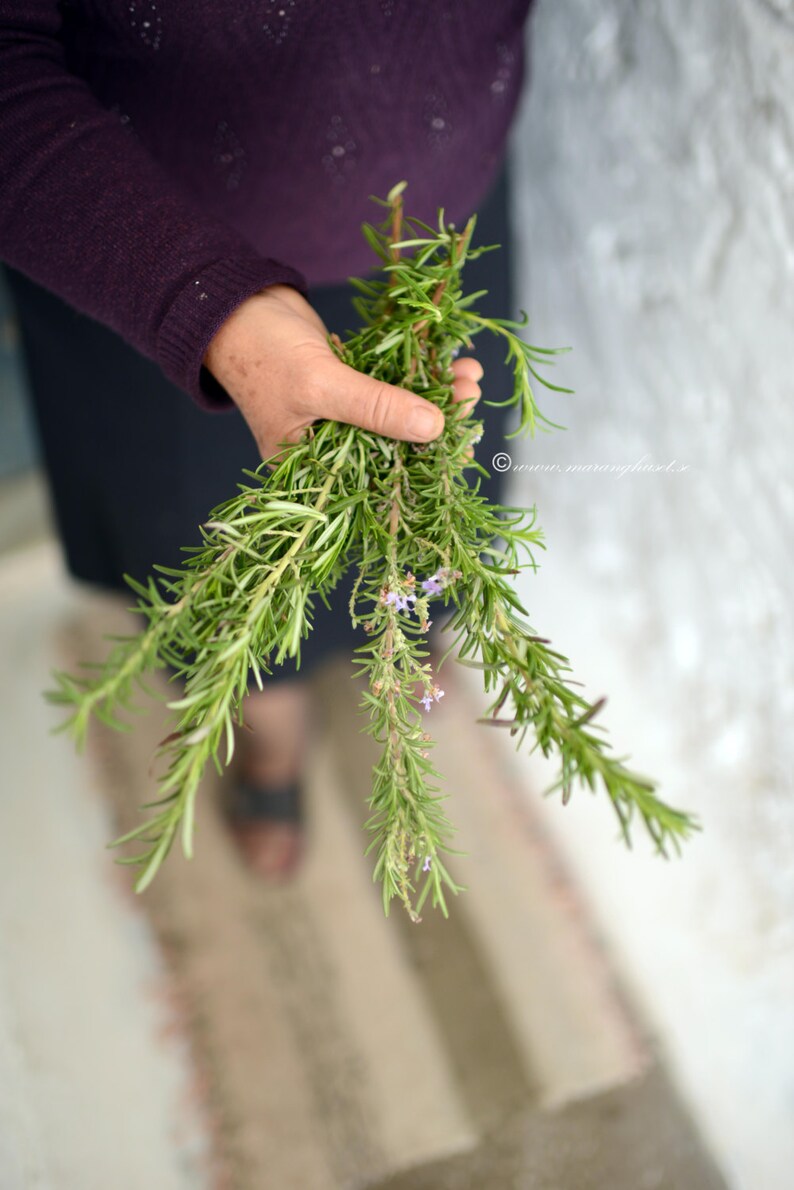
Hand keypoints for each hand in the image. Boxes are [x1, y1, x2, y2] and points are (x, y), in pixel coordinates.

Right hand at [202, 285, 483, 465]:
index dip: (424, 466)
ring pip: (399, 414)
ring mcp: (340, 416)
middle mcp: (329, 449)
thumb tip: (434, 427)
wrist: (232, 303)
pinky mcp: (349, 385)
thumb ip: (375, 407)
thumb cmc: (260, 352)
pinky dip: (419, 374)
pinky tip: (450, 361)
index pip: (378, 482)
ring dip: (435, 393)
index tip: (463, 446)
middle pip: (396, 447)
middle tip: (470, 394)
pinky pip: (391, 387)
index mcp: (312, 469)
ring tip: (468, 373)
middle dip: (437, 422)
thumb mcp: (320, 384)